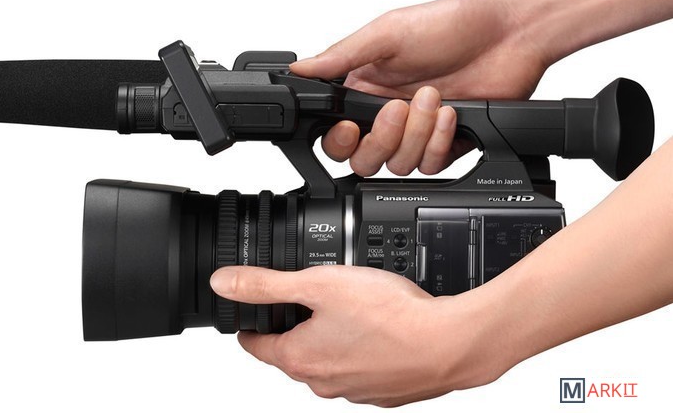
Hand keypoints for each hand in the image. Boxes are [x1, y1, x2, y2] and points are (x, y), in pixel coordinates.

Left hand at [210, 265, 506, 406]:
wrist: (448, 343)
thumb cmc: (390, 317)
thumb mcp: (319, 284)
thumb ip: (266, 284)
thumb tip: (224, 282)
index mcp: (299, 358)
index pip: (255, 344)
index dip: (251, 321)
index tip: (253, 310)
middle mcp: (323, 381)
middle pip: (293, 352)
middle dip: (295, 326)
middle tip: (308, 299)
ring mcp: (354, 390)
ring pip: (329, 360)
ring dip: (330, 337)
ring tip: (348, 309)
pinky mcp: (383, 390)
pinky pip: (360, 367)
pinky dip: (361, 349)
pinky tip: (377, 329)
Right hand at [291, 0, 547, 175]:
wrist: (509, 34)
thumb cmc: (451, 24)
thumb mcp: (388, 32)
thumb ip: (342, 56)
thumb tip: (299, 69)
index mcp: (364, 88)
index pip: (334, 133)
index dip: (338, 139)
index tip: (350, 126)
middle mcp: (386, 114)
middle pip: (363, 159)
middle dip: (381, 139)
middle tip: (398, 108)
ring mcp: (416, 132)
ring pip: (397, 165)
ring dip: (416, 134)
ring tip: (434, 97)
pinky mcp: (444, 144)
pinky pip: (430, 166)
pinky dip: (440, 142)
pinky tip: (451, 113)